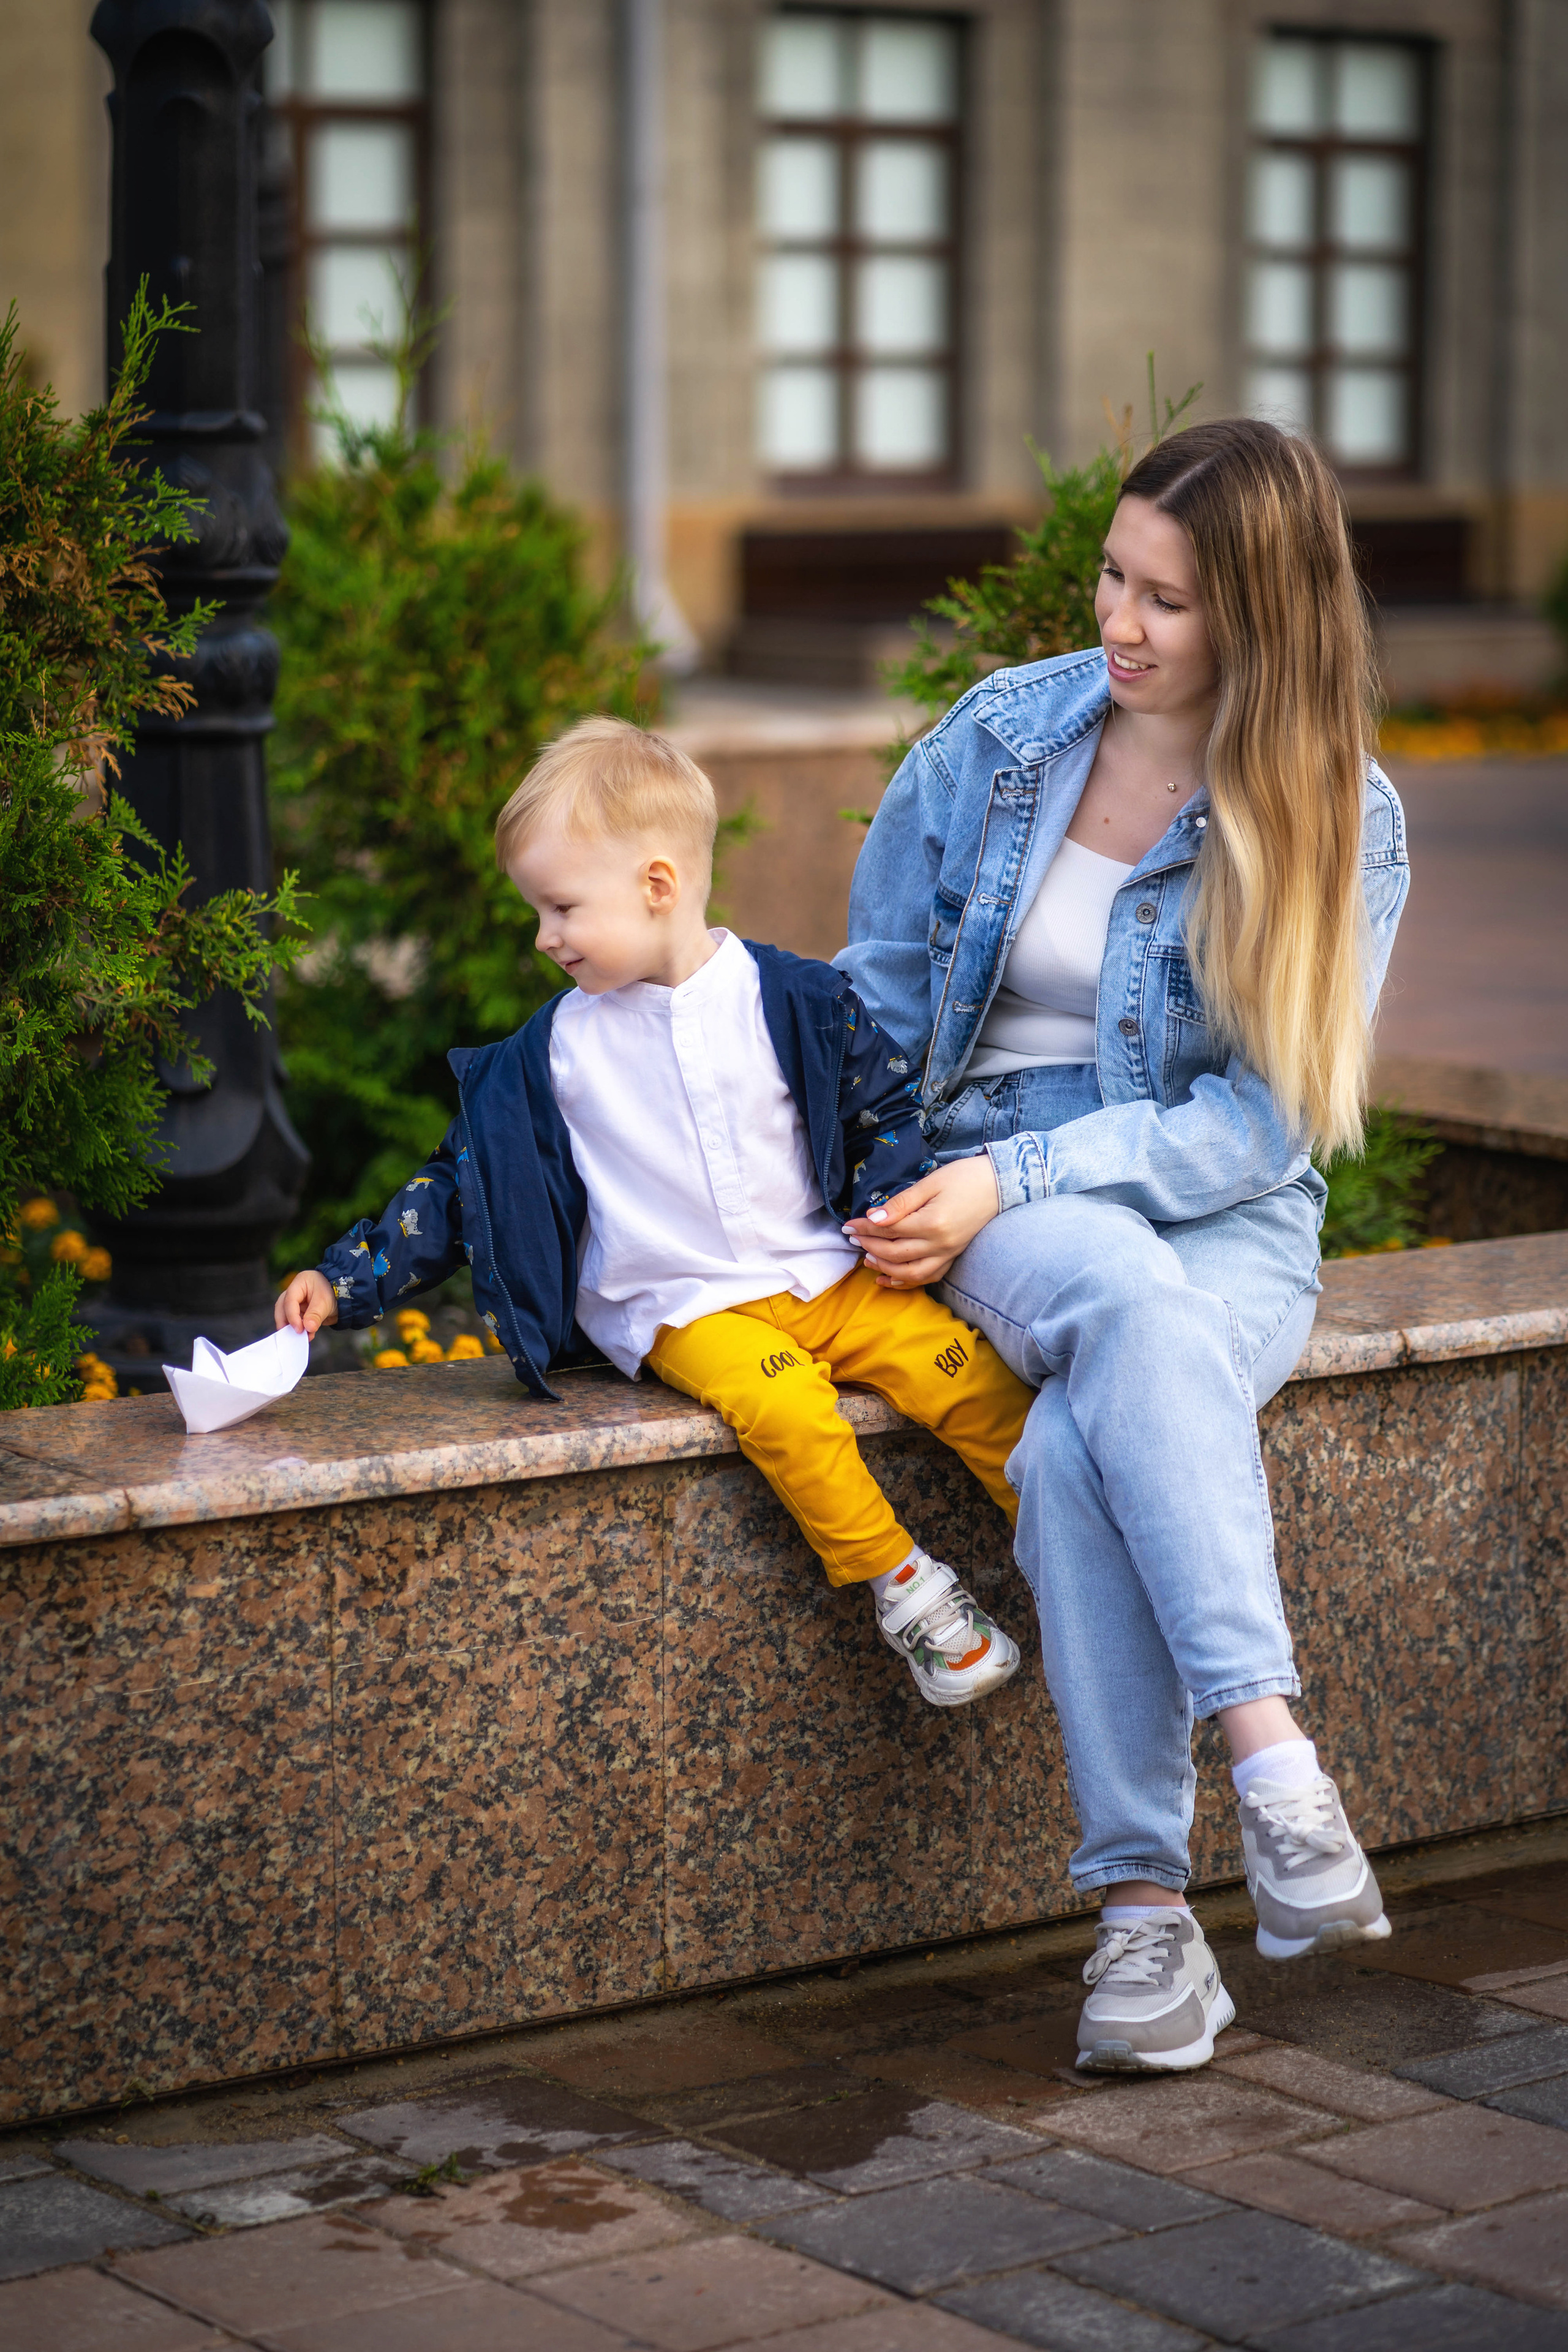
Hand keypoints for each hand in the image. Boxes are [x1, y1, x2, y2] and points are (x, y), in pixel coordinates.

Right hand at [276, 1268, 337, 1337]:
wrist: (346, 1297)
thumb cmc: (335, 1292)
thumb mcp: (325, 1303)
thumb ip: (315, 1315)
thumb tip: (307, 1328)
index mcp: (300, 1283)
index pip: (289, 1300)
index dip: (292, 1316)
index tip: (298, 1329)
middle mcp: (295, 1292)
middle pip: (282, 1307)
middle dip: (286, 1322)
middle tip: (291, 1335)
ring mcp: (298, 1302)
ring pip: (287, 1316)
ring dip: (293, 1327)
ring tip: (302, 1337)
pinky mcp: (302, 1312)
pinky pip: (297, 1322)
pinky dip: (301, 1330)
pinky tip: (308, 1336)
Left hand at [842, 1154, 999, 1288]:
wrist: (1000, 1185)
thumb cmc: (964, 1178)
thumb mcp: (930, 1183)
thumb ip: (901, 1203)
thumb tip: (873, 1217)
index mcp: (933, 1223)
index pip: (890, 1230)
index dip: (866, 1228)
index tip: (849, 1225)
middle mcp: (940, 1244)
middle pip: (895, 1253)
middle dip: (870, 1247)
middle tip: (853, 1239)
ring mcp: (948, 1254)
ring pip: (910, 1273)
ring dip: (885, 1268)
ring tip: (867, 1259)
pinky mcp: (953, 1257)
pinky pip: (928, 1277)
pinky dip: (906, 1282)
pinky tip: (889, 1278)